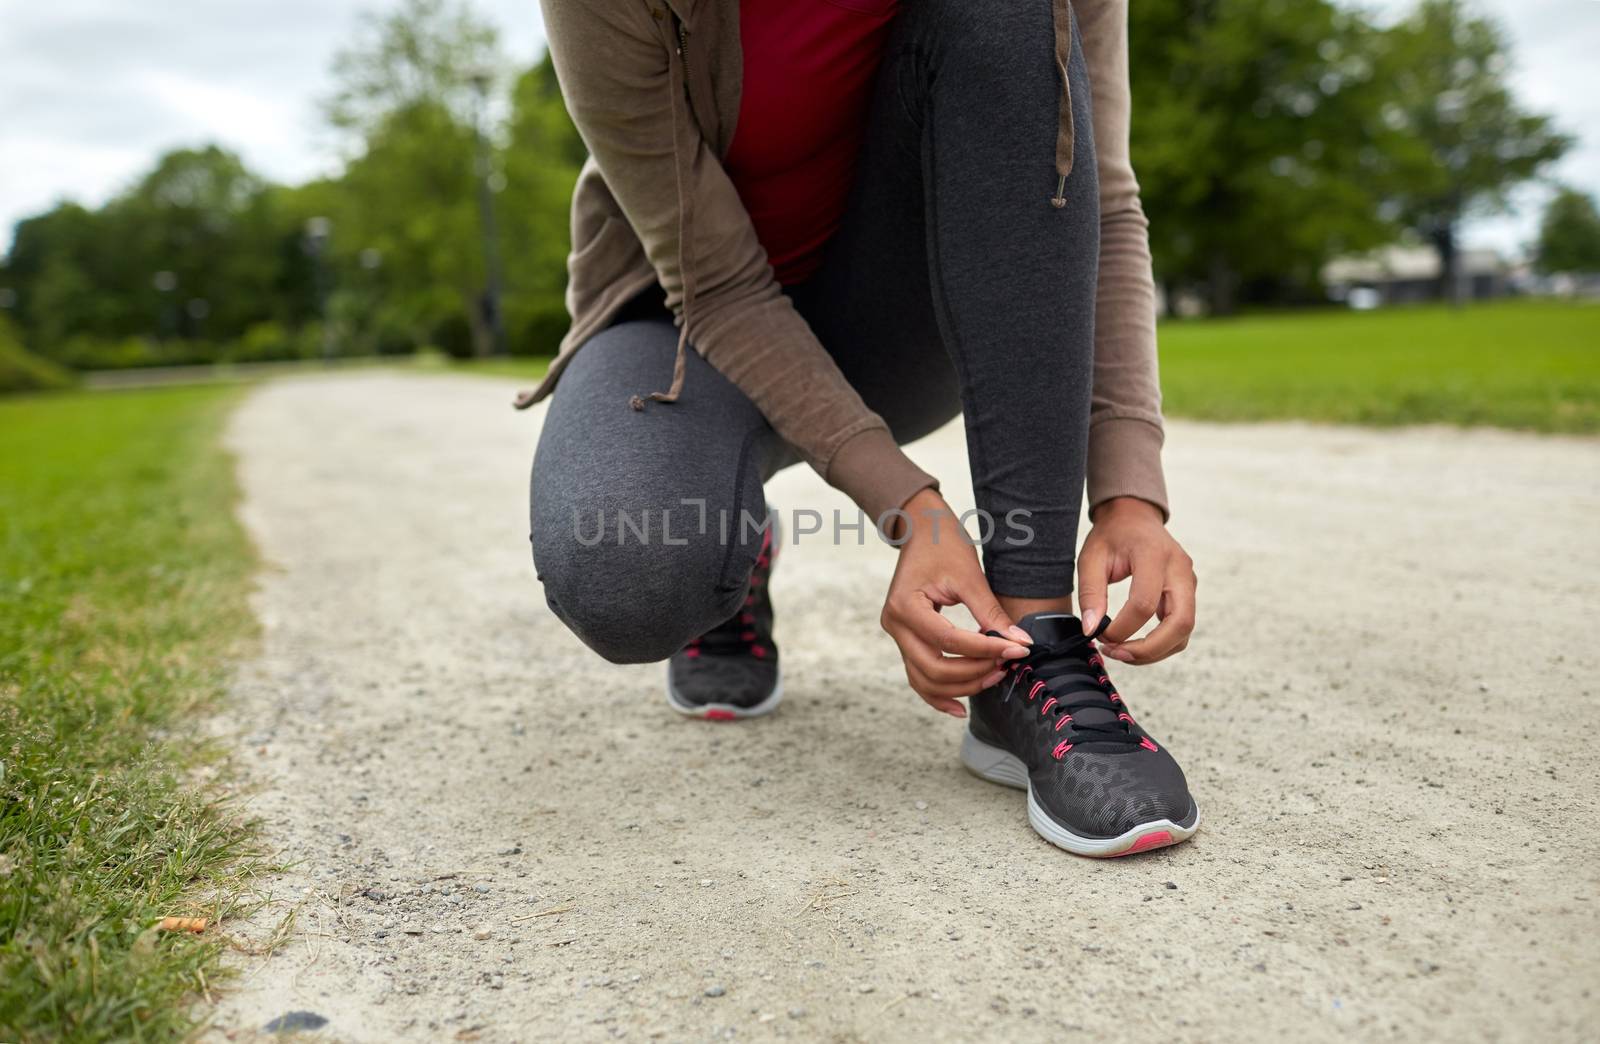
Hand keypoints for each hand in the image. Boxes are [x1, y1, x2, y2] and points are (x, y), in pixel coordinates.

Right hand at [880, 489, 1030, 716]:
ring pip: (924, 680)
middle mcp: (894, 625)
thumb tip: (1021, 643)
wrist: (920, 530)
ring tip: (993, 677)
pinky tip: (961, 705)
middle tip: (1007, 664)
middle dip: (974, 672)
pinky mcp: (905, 640)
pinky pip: (919, 675)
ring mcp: (896, 635)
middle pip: (933, 668)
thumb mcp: (971, 576)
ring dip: (960, 686)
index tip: (1018, 650)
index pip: (949, 641)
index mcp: (906, 606)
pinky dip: (939, 693)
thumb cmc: (944, 545)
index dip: (986, 649)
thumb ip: (992, 613)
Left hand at [1076, 497, 1196, 664]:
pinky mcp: (1188, 593)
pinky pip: (1181, 627)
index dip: (1122, 628)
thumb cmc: (1111, 537)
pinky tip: (1134, 644)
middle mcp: (1180, 569)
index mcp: (1154, 554)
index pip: (1144, 603)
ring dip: (1155, 651)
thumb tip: (1091, 630)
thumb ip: (1090, 593)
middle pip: (1180, 623)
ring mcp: (1189, 581)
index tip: (1100, 635)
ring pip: (1185, 631)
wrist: (1135, 518)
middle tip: (1116, 653)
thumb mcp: (1090, 558)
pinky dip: (1161, 643)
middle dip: (1148, 649)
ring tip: (1122, 652)